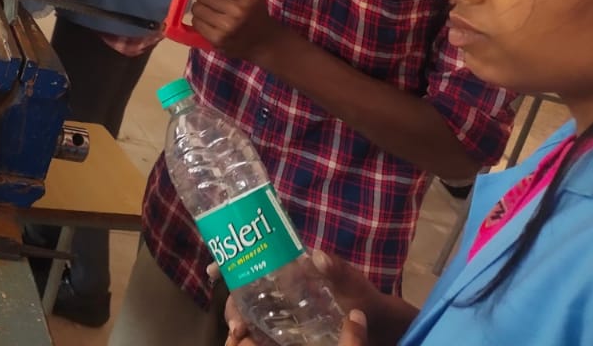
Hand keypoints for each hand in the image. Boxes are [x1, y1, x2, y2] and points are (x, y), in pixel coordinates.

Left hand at [189, 0, 283, 62]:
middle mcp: (238, 11)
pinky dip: (200, 20)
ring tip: (212, 10)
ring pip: (196, 8)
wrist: (263, 42)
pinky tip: (211, 21)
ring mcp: (226, 28)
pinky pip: (196, 22)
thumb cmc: (256, 11)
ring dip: (202, 7)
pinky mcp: (217, 40)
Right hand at [215, 252, 385, 345]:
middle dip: (232, 304)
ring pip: (249, 315)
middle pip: (244, 292)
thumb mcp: (354, 285)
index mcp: (292, 272)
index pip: (255, 262)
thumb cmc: (365, 301)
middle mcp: (281, 291)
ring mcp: (283, 316)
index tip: (213, 270)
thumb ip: (339, 272)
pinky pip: (263, 336)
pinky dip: (252, 340)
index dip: (230, 263)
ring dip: (239, 322)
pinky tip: (248, 343)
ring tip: (239, 335)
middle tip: (236, 323)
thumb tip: (317, 255)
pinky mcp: (287, 337)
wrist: (379, 330)